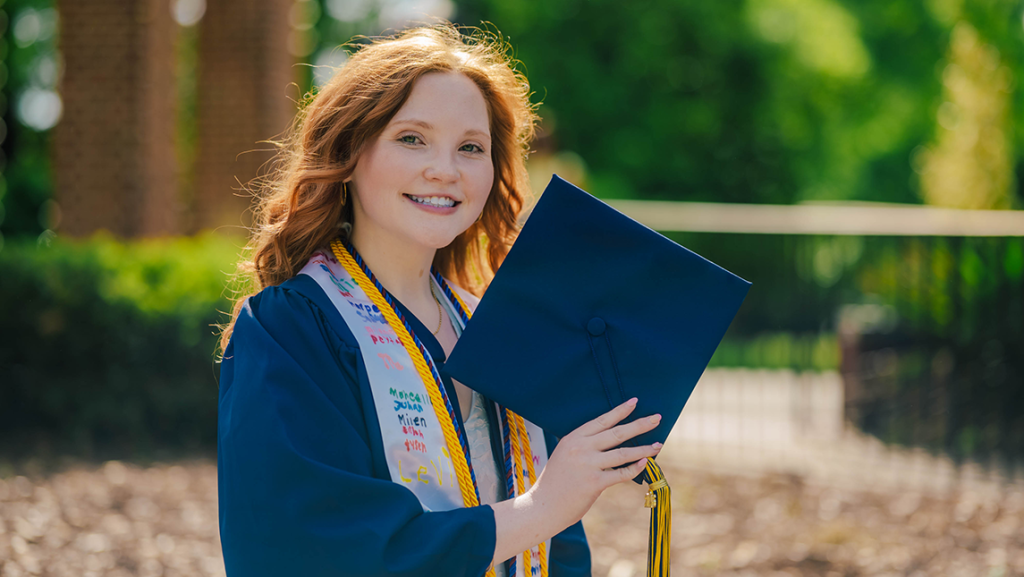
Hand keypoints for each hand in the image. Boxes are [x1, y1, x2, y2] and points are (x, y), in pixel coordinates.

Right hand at [529, 398, 661, 531]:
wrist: (542, 506)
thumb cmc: (555, 482)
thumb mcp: (565, 455)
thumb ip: (584, 447)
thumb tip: (612, 442)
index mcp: (573, 438)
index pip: (602, 420)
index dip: (620, 411)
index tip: (635, 402)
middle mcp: (581, 448)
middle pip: (617, 433)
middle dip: (640, 424)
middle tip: (657, 418)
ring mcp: (588, 465)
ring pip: (623, 453)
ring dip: (644, 448)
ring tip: (659, 445)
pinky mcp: (595, 483)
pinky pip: (621, 473)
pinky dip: (635, 467)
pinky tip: (645, 463)